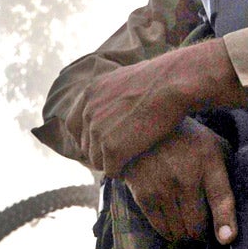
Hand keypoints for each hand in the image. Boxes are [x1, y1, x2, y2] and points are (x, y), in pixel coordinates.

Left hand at [68, 40, 244, 175]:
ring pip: (97, 161)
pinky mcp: (112, 149)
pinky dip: (123, 171)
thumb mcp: (126, 78)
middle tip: (122, 154)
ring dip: (112, 163)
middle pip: (85, 145)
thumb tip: (117, 99)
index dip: (88, 136)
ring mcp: (97, 131)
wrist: (174, 82)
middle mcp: (88, 112)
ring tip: (131, 160)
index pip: (73, 124)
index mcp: (89, 93)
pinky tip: (136, 165)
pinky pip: (111, 170)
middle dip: (101, 151)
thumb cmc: (161, 78)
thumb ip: (112, 93)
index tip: (104, 142)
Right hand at [123, 117, 236, 243]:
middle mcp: (186, 177)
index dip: (224, 221)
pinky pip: (161, 228)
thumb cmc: (185, 138)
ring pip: (180, 231)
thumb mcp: (212, 144)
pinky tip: (173, 222)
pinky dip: (170, 232)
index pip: (220, 197)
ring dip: (186, 233)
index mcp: (209, 161)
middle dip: (203, 232)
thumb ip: (227, 168)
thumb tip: (241, 197)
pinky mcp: (144, 196)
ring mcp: (163, 188)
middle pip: (197, 224)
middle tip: (204, 226)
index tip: (227, 238)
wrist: (142, 127)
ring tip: (187, 222)